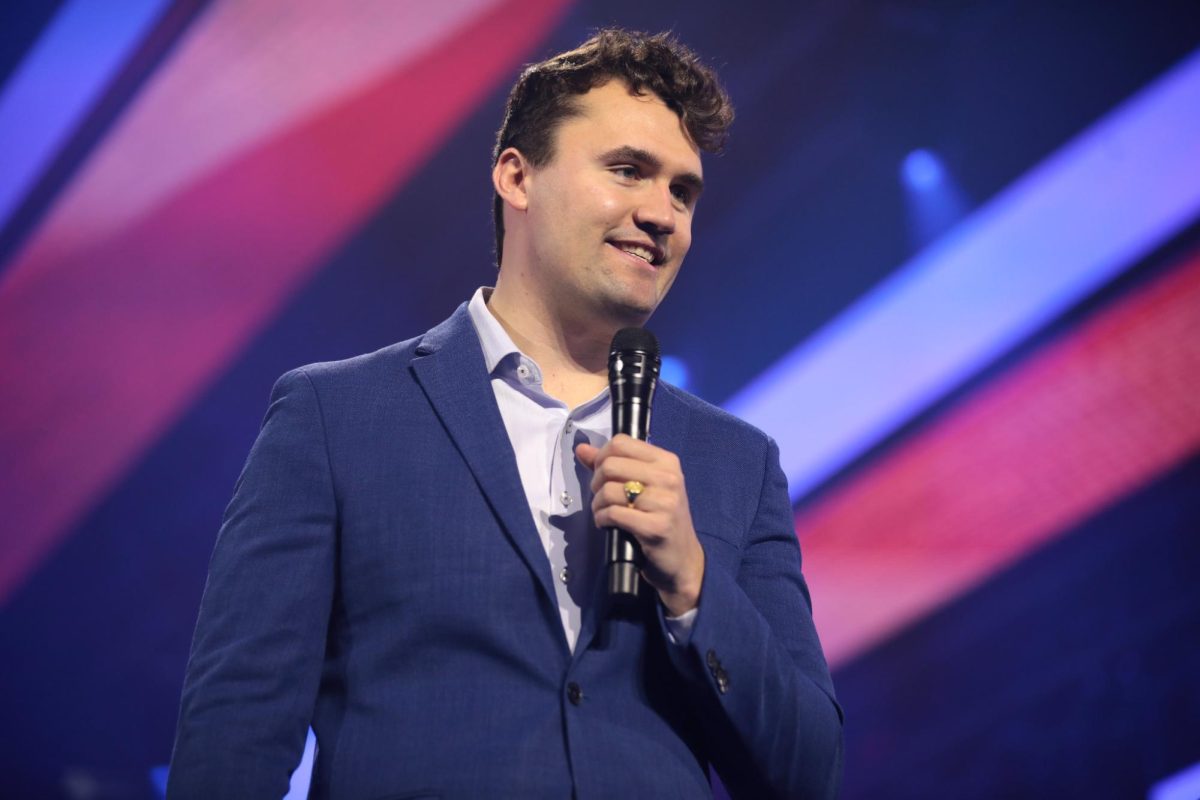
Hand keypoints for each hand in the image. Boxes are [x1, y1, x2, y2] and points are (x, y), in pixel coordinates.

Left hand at [575, 435, 704, 616]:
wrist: (682, 559)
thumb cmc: (660, 518)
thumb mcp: (643, 486)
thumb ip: (612, 465)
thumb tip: (581, 449)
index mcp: (667, 461)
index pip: (621, 443)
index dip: (602, 456)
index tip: (603, 474)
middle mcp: (669, 478)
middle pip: (611, 465)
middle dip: (596, 482)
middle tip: (602, 497)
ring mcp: (665, 503)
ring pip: (609, 491)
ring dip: (597, 504)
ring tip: (603, 512)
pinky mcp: (655, 527)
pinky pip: (613, 514)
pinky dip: (602, 519)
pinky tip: (607, 524)